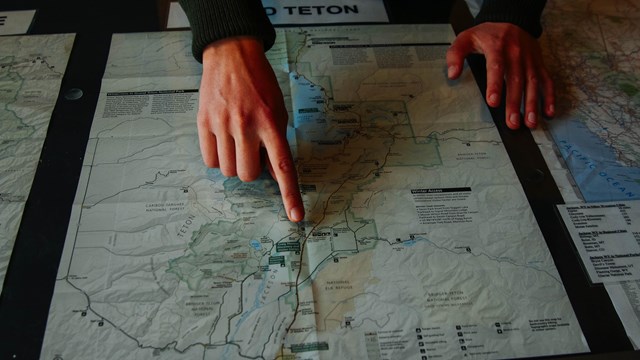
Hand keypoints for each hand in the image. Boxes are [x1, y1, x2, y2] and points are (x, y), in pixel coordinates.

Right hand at [198, 36, 303, 221]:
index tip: (295, 216)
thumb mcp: (278, 110)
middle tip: (253, 150)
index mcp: (271, 123)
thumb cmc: (260, 84)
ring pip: (228, 170)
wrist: (232, 55)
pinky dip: (218, 158)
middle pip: (248, 175)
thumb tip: (273, 175)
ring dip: (235, 163)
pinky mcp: (203, 122)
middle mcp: (246, 125)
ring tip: (238, 142)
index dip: (289, 194)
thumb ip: (276, 142)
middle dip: (252, 170)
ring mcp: (222, 124)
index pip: (283, 166)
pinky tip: (223, 141)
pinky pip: (210, 160)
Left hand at [446, 22, 554, 128]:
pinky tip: (548, 112)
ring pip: (533, 83)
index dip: (495, 85)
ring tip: (530, 122)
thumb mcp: (466, 38)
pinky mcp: (539, 64)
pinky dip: (549, 96)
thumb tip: (452, 74)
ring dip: (532, 104)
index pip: (496, 67)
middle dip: (515, 103)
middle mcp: (516, 53)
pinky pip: (546, 80)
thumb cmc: (487, 34)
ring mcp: (529, 59)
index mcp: (497, 47)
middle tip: (512, 122)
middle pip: (516, 80)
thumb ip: (455, 55)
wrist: (512, 20)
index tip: (493, 102)